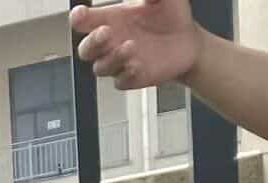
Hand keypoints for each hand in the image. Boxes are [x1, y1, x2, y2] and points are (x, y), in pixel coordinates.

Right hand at [73, 0, 202, 91]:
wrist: (189, 41)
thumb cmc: (170, 17)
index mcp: (111, 20)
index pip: (84, 21)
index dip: (78, 18)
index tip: (80, 14)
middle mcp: (110, 43)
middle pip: (86, 50)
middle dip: (92, 42)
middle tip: (105, 32)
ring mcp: (119, 62)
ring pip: (101, 67)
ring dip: (112, 58)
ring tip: (130, 46)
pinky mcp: (131, 78)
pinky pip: (120, 81)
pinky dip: (126, 74)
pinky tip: (137, 65)